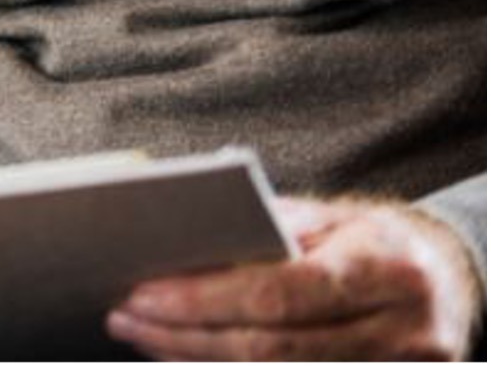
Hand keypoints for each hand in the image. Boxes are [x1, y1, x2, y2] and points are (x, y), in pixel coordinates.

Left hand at [107, 196, 481, 359]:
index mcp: (387, 270)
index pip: (281, 293)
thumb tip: (186, 240)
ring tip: (143, 337)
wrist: (448, 278)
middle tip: (124, 318)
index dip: (206, 299)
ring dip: (199, 361)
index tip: (142, 293)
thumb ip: (274, 231)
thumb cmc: (373, 240)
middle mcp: (403, 332)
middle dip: (187, 336)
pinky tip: (189, 357)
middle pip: (273, 348)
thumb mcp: (335, 220)